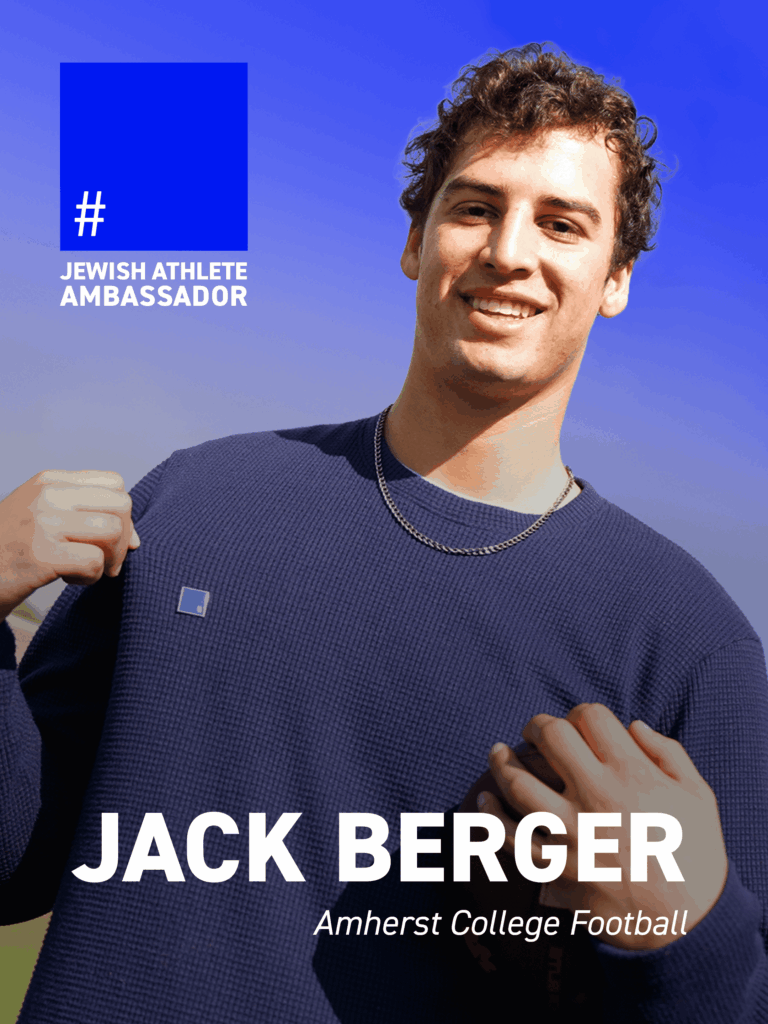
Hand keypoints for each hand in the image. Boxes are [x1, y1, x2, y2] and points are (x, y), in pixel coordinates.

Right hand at [0, 470, 139, 619]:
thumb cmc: (9, 550)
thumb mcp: (40, 515)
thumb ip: (83, 514)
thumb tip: (135, 538)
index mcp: (48, 480)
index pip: (114, 483)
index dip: (122, 514)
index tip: (110, 539)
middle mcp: (47, 495)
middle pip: (121, 506)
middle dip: (123, 538)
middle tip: (105, 561)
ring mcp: (43, 523)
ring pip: (112, 531)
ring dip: (109, 559)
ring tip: (85, 570)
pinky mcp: (41, 555)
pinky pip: (95, 562)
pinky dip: (91, 578)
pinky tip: (69, 580)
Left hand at [480, 704, 727, 948]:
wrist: (692, 924)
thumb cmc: (696, 855)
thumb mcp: (698, 795)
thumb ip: (667, 753)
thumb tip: (632, 725)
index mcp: (633, 773)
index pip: (591, 718)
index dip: (579, 714)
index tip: (576, 724)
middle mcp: (598, 795)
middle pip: (552, 738)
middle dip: (537, 726)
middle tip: (533, 731)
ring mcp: (574, 832)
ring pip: (520, 784)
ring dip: (501, 763)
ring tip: (496, 752)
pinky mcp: (559, 868)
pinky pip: (512, 839)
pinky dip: (491, 818)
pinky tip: (482, 801)